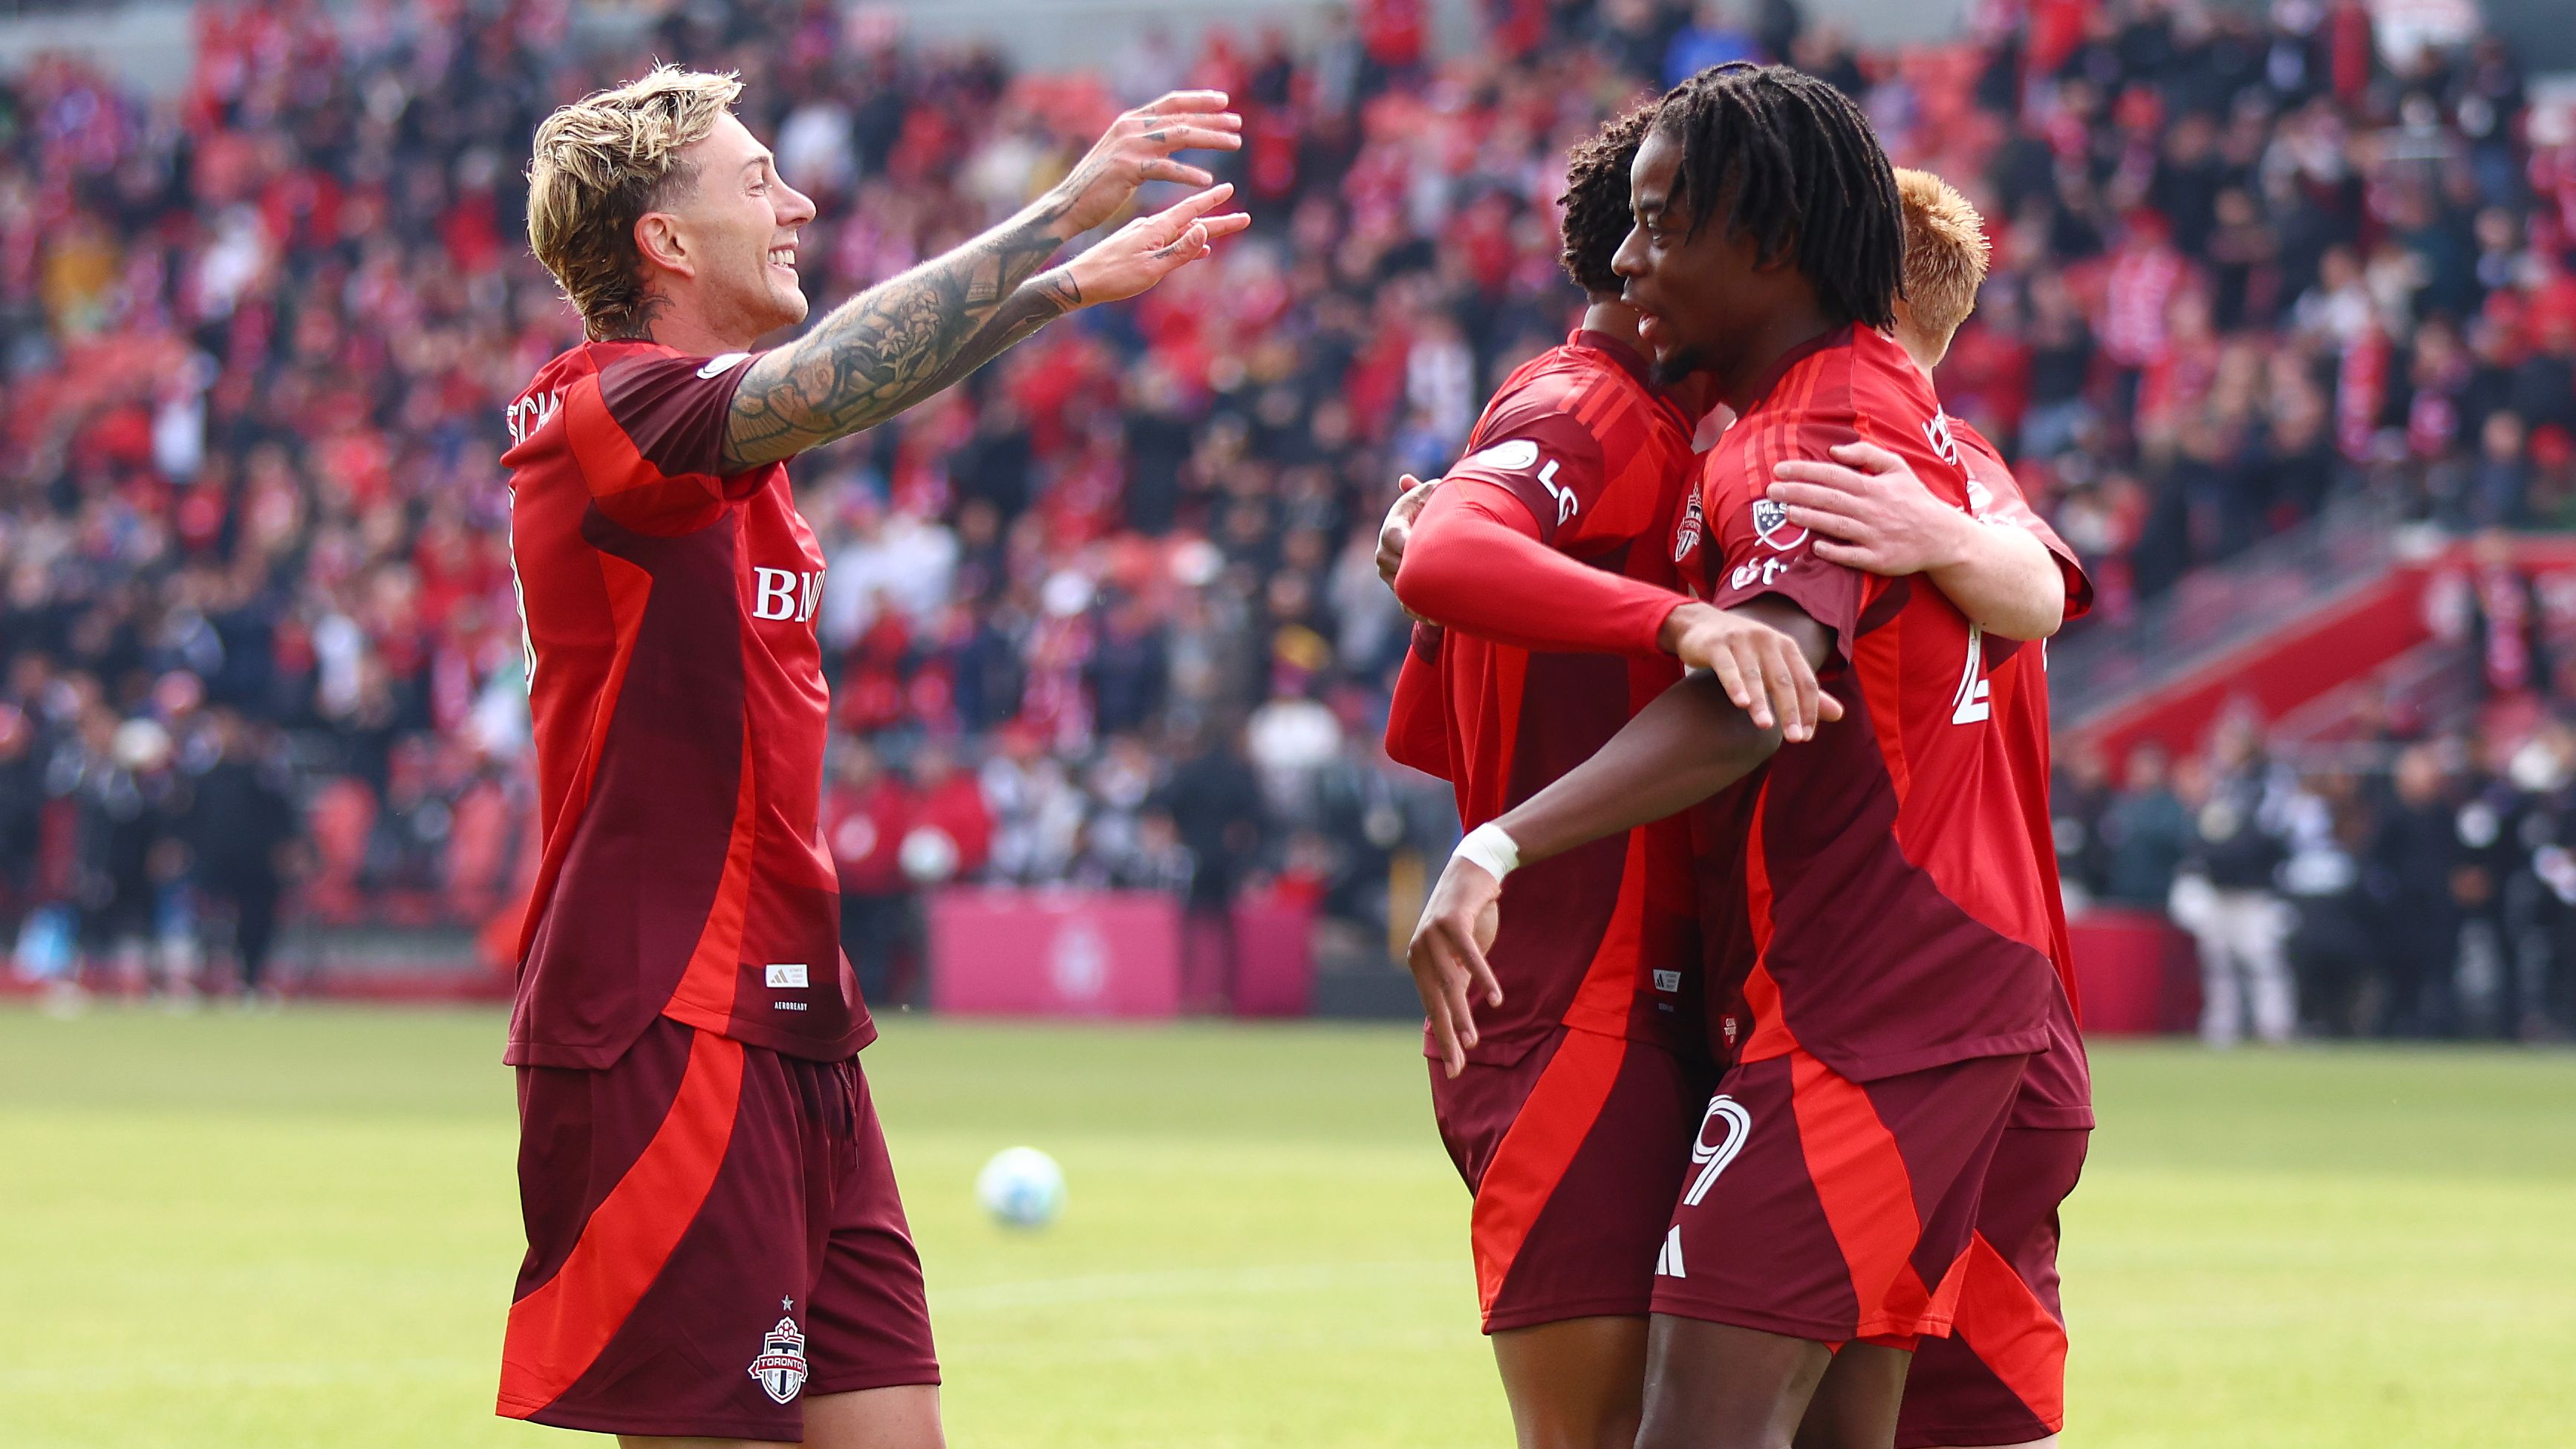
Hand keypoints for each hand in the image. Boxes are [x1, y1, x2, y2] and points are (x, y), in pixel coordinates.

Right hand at [1043, 90, 1243, 237]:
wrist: (1070, 203)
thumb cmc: (1099, 184)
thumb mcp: (1124, 153)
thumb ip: (1146, 142)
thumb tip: (1170, 137)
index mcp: (1131, 121)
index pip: (1172, 102)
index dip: (1199, 99)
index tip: (1224, 101)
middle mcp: (1131, 127)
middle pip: (1181, 117)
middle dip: (1213, 119)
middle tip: (1238, 124)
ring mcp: (1129, 146)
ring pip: (1179, 136)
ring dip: (1210, 139)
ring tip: (1235, 144)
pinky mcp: (1127, 169)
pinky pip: (1165, 169)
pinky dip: (1188, 173)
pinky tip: (1206, 180)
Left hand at [1062, 185, 1249, 304]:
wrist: (1079, 281)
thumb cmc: (1114, 276)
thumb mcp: (1150, 267)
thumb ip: (1179, 250)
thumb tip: (1205, 229)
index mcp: (1156, 228)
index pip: (1190, 210)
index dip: (1212, 201)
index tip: (1231, 188)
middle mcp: (1151, 228)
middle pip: (1192, 221)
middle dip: (1218, 220)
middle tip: (1244, 218)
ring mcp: (1143, 237)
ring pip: (1181, 232)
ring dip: (1203, 232)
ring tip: (1223, 232)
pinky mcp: (1136, 247)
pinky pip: (1168, 242)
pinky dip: (1185, 244)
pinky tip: (1194, 250)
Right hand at [1376, 474, 1440, 606]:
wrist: (1422, 531)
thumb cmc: (1428, 509)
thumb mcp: (1430, 496)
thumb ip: (1429, 491)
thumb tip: (1424, 481)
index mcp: (1392, 527)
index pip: (1394, 537)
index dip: (1408, 544)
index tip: (1427, 551)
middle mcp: (1385, 551)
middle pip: (1395, 565)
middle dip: (1416, 573)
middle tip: (1440, 581)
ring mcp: (1389, 573)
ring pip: (1400, 586)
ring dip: (1418, 596)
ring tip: (1442, 604)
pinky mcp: (1397, 589)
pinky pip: (1404, 604)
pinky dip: (1419, 611)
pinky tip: (1438, 618)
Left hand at [1407, 853, 1505, 1076]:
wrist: (1472, 869)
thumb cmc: (1467, 915)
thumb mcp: (1459, 954)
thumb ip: (1455, 980)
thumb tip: (1457, 1016)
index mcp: (1419, 963)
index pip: (1431, 1008)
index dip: (1444, 1038)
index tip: (1455, 1067)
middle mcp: (1419, 951)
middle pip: (1435, 1002)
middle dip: (1448, 1037)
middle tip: (1458, 1066)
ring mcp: (1432, 936)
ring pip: (1449, 984)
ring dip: (1462, 1015)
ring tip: (1473, 1041)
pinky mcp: (1452, 921)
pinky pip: (1469, 955)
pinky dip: (1483, 977)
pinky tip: (1495, 998)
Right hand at [1657, 601, 1841, 741]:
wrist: (1700, 624)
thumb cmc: (1743, 651)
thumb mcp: (1775, 666)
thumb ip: (1802, 690)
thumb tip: (1839, 714)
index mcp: (1786, 646)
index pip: (1805, 681)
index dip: (1809, 709)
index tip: (1805, 736)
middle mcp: (1767, 640)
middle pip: (1783, 680)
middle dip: (1790, 710)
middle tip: (1794, 739)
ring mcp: (1741, 640)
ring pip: (1755, 676)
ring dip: (1761, 702)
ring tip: (1766, 726)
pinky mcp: (1716, 644)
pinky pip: (1728, 668)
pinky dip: (1735, 685)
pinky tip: (1740, 703)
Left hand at [1767, 440, 1974, 576]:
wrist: (1942, 536)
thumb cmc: (1913, 499)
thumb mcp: (1898, 467)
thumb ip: (1867, 453)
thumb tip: (1834, 449)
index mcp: (1874, 486)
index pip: (1833, 475)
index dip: (1804, 471)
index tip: (1779, 470)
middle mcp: (1872, 509)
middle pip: (1829, 498)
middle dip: (1797, 493)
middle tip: (1770, 491)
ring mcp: (1875, 535)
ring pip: (1837, 525)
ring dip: (1810, 518)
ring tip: (1786, 512)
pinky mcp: (1879, 559)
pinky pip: (1852, 556)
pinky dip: (1834, 551)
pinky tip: (1815, 546)